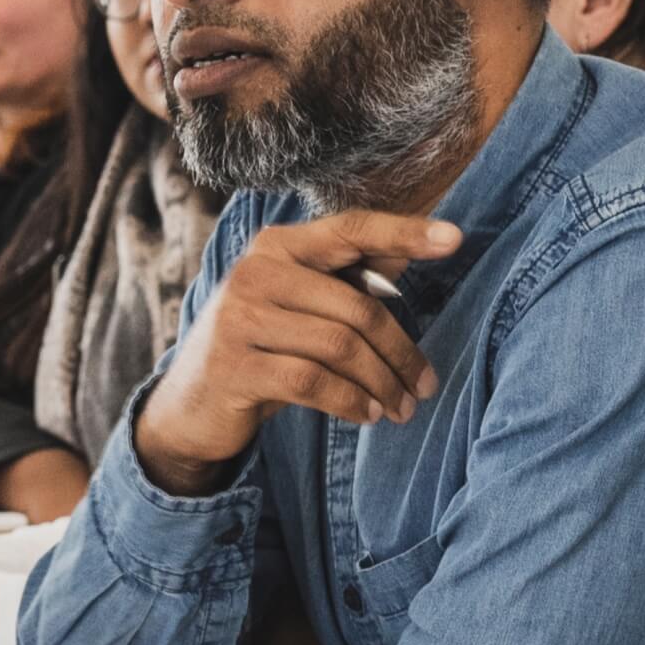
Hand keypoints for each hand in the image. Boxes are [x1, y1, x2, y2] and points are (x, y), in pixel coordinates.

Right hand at [136, 210, 461, 494]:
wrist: (190, 405)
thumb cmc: (260, 348)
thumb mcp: (300, 306)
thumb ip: (348, 275)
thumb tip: (409, 246)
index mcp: (276, 247)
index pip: (350, 229)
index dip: (404, 230)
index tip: (455, 239)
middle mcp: (255, 272)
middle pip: (356, 305)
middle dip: (400, 351)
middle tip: (425, 385)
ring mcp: (239, 318)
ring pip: (339, 347)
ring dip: (382, 383)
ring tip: (401, 407)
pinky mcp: (234, 366)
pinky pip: (313, 382)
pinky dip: (351, 401)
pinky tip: (367, 415)